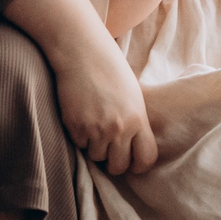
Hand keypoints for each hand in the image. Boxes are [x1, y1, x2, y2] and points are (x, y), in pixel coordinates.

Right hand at [53, 37, 157, 173]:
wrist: (83, 53)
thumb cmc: (111, 71)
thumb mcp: (135, 97)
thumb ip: (136, 123)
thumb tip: (134, 149)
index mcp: (138, 120)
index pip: (146, 159)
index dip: (139, 165)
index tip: (132, 162)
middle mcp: (118, 128)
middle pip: (118, 166)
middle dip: (114, 163)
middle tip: (110, 152)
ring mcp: (95, 129)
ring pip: (96, 157)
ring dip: (95, 148)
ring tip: (95, 127)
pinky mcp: (74, 126)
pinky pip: (79, 145)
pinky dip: (80, 137)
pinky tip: (82, 118)